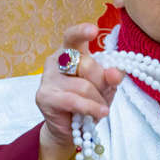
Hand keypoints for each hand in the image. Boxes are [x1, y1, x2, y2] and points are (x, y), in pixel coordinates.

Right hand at [35, 23, 124, 159]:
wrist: (70, 128)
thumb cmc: (87, 101)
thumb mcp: (105, 87)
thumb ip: (111, 77)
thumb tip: (115, 73)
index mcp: (71, 52)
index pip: (73, 37)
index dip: (82, 32)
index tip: (93, 30)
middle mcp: (56, 61)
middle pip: (88, 65)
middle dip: (102, 83)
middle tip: (103, 96)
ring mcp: (47, 78)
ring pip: (84, 86)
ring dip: (97, 100)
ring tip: (98, 108)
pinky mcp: (44, 96)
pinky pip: (74, 100)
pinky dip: (90, 108)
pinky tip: (100, 113)